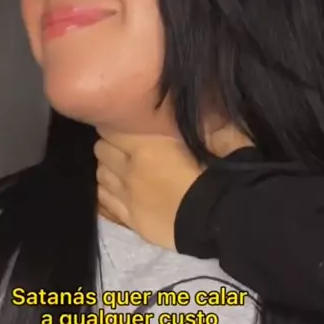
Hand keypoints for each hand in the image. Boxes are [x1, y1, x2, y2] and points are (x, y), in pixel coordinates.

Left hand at [94, 124, 253, 249]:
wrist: (223, 222)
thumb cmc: (223, 176)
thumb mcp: (220, 138)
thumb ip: (204, 120)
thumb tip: (203, 102)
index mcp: (146, 145)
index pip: (111, 127)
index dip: (117, 124)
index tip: (126, 124)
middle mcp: (130, 169)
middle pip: (101, 150)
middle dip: (111, 146)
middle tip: (126, 147)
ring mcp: (127, 197)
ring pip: (100, 176)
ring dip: (109, 170)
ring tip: (122, 170)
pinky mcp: (132, 220)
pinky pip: (105, 203)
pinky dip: (108, 194)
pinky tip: (118, 192)